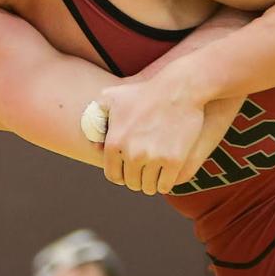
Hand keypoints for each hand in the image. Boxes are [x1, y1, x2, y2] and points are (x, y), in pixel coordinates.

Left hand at [96, 70, 207, 194]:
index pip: (113, 175)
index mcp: (114, 143)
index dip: (120, 177)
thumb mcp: (111, 97)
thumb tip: (94, 142)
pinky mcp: (174, 160)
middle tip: (144, 174)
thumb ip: (96, 117)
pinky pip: (166, 185)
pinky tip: (167, 178)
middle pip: (131, 183)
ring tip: (155, 178)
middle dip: (137, 180)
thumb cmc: (144, 92)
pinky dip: (165, 184)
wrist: (179, 88)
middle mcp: (131, 154)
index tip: (128, 174)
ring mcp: (153, 158)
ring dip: (151, 184)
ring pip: (148, 187)